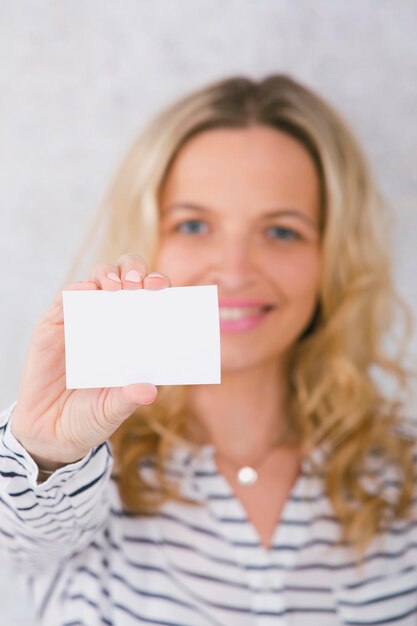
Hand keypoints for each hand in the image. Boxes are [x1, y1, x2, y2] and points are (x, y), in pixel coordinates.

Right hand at [11, 254, 169, 469]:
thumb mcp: (112, 411)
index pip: (151, 300)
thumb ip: (128, 399)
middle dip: (135, 271)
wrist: (50, 433)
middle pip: (126, 278)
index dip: (159, 288)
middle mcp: (111, 321)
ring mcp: (83, 320)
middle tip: (138, 284)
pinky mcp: (54, 325)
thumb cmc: (90, 417)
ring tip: (116, 287)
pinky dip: (77, 290)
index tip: (163, 288)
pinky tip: (86, 292)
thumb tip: (150, 391)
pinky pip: (65, 299)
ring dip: (108, 275)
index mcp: (134, 336)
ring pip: (97, 279)